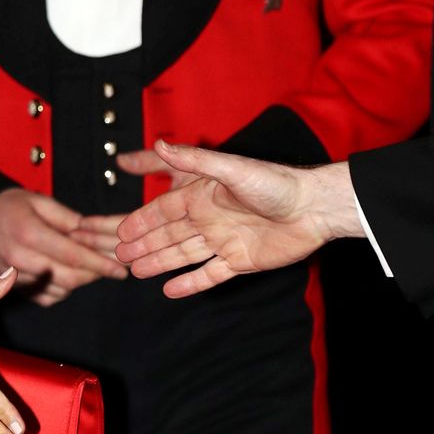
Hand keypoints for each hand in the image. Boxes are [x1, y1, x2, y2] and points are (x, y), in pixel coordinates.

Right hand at [0, 189, 126, 307]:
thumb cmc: (6, 209)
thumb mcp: (36, 199)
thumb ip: (65, 217)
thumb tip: (92, 232)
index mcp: (28, 233)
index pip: (73, 255)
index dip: (101, 263)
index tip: (120, 268)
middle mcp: (21, 259)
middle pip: (70, 277)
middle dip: (95, 274)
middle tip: (112, 267)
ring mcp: (16, 278)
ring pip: (61, 289)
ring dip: (81, 280)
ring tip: (91, 266)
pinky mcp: (16, 290)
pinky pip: (48, 298)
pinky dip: (64, 289)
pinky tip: (67, 273)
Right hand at [115, 140, 355, 295]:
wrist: (314, 209)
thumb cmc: (276, 183)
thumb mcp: (231, 169)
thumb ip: (194, 160)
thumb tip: (160, 143)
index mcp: (204, 196)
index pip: (164, 210)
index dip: (141, 221)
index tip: (120, 232)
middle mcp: (210, 218)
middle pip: (169, 234)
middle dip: (144, 244)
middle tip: (119, 255)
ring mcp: (224, 241)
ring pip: (184, 254)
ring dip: (159, 262)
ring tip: (135, 271)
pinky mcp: (241, 261)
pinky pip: (210, 274)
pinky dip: (190, 282)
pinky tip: (170, 290)